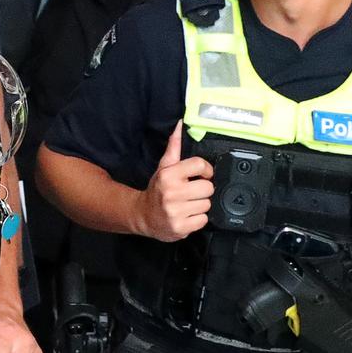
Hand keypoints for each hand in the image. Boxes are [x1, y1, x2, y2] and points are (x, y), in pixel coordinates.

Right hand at [132, 121, 213, 241]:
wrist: (143, 216)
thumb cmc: (157, 190)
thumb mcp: (164, 167)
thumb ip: (174, 146)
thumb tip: (179, 125)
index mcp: (169, 175)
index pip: (201, 165)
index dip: (206, 170)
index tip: (202, 174)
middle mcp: (172, 192)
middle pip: (208, 188)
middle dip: (202, 190)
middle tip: (191, 192)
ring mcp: (176, 211)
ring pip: (207, 205)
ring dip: (200, 205)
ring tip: (187, 204)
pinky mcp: (180, 227)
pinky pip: (203, 220)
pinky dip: (197, 219)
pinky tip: (187, 215)